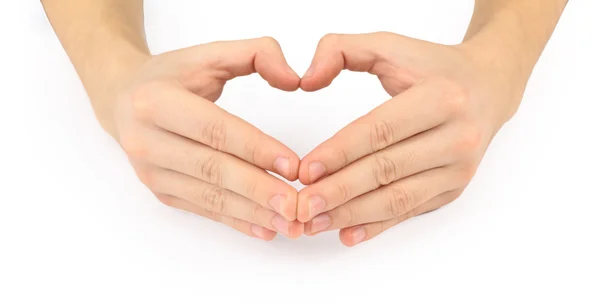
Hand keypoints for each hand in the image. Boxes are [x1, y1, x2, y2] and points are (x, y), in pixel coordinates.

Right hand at [101, 37, 303, 239]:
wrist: (121, 98)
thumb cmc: (170, 76)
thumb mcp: (209, 53)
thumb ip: (257, 54)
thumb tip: (295, 80)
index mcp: (156, 101)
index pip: (215, 130)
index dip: (255, 149)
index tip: (293, 166)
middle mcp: (146, 140)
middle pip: (212, 169)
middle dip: (258, 190)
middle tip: (295, 204)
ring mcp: (151, 171)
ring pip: (209, 196)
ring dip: (251, 212)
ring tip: (289, 223)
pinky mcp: (160, 191)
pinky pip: (203, 209)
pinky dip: (236, 221)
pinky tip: (265, 227)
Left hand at [297, 32, 526, 245]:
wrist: (491, 87)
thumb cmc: (436, 68)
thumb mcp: (391, 45)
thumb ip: (341, 50)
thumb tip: (306, 80)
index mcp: (442, 97)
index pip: (380, 131)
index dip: (340, 153)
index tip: (305, 170)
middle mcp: (457, 136)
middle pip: (386, 170)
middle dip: (339, 191)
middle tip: (302, 205)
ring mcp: (458, 168)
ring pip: (398, 198)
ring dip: (352, 215)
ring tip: (314, 222)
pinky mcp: (454, 189)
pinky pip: (410, 211)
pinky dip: (378, 226)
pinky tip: (348, 234)